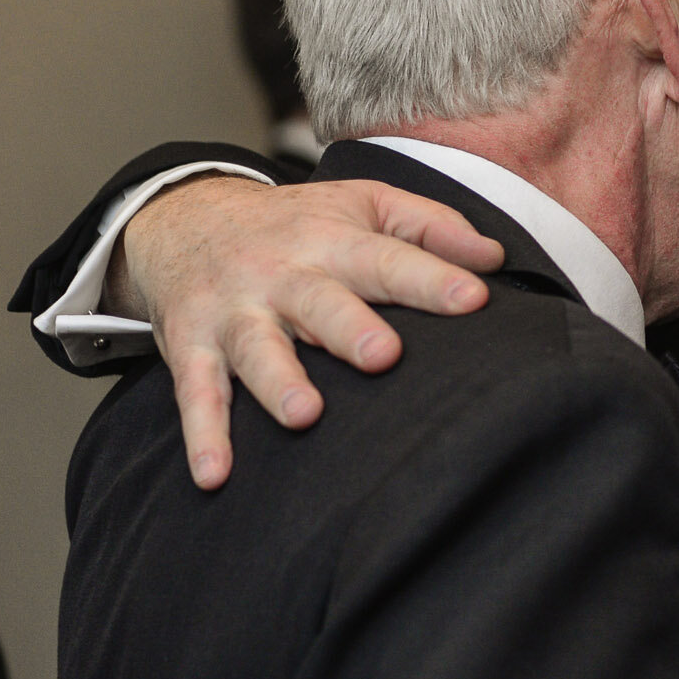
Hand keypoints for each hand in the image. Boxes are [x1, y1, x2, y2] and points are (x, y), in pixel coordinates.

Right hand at [111, 175, 504, 488]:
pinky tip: (214, 475)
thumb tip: (494, 258)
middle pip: (320, 302)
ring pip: (257, 348)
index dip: (432, 278)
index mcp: (332, 240)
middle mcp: (282, 274)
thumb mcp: (364, 203)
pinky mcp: (191, 345)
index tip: (474, 298)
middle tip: (384, 355)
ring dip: (277, 382)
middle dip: (349, 329)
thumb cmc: (297, 222)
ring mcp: (235, 311)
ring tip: (305, 415)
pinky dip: (202, 434)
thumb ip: (432, 227)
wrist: (184, 217)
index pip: (389, 258)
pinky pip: (195, 393)